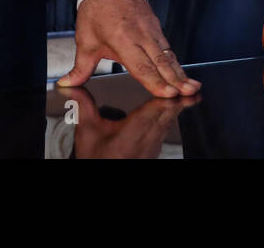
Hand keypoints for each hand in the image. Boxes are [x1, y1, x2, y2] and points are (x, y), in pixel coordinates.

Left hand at [58, 0, 200, 98]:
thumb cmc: (97, 9)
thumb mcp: (85, 40)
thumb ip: (80, 67)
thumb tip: (68, 83)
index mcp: (122, 39)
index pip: (142, 66)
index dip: (156, 82)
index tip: (168, 92)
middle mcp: (141, 35)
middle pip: (161, 62)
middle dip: (176, 80)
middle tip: (189, 92)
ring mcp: (151, 30)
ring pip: (168, 55)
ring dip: (181, 72)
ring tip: (192, 86)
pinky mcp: (156, 27)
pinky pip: (168, 47)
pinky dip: (176, 61)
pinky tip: (182, 72)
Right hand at [58, 85, 198, 158]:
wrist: (101, 177)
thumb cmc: (96, 159)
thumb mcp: (87, 131)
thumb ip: (84, 106)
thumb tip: (72, 86)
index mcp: (131, 134)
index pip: (153, 113)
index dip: (167, 100)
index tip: (177, 89)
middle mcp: (146, 142)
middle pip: (167, 116)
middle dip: (179, 100)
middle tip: (191, 86)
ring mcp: (152, 147)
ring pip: (169, 123)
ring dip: (177, 108)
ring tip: (187, 92)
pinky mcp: (154, 150)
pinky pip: (166, 131)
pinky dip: (171, 118)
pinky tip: (174, 110)